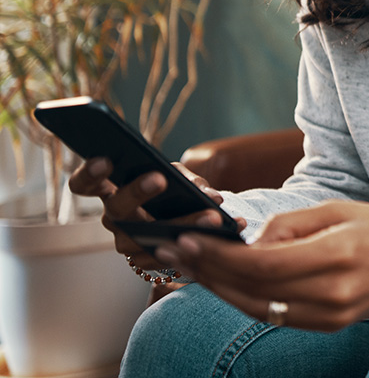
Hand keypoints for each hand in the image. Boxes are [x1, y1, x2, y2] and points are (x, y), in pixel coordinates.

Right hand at [68, 158, 234, 269]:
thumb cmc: (174, 193)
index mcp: (112, 192)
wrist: (183, 228)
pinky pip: (171, 254)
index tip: (105, 161)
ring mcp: (127, 243)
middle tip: (159, 178)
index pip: (85, 184)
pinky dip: (200, 243)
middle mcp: (114, 219)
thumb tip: (211, 196)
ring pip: (148, 236)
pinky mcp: (146, 264)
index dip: (89, 173)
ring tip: (212, 217)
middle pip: (117, 207)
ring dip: (182, 224)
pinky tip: (226, 232)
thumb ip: (190, 180)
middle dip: (137, 191)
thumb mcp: (180, 178)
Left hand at [155, 200, 368, 331]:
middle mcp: (334, 292)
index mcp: (337, 254)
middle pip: (254, 289)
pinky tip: (228, 284)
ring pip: (260, 308)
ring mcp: (333, 315)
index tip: (189, 240)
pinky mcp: (331, 325)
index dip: (220, 255)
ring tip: (194, 268)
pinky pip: (278, 316)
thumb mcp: (340, 209)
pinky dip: (248, 301)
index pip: (262, 262)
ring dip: (222, 290)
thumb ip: (292, 224)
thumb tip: (251, 241)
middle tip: (176, 252)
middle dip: (210, 272)